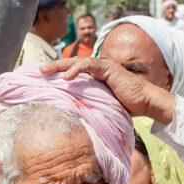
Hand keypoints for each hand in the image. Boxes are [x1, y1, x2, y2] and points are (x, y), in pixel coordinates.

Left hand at [40, 57, 175, 123]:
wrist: (145, 103)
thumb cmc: (126, 108)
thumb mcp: (102, 108)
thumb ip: (89, 108)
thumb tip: (73, 122)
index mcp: (94, 78)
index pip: (72, 72)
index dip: (58, 74)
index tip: (43, 80)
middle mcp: (97, 69)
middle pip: (71, 64)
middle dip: (54, 67)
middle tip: (38, 70)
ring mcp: (103, 67)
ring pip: (77, 62)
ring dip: (60, 65)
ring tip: (45, 70)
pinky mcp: (108, 68)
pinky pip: (89, 65)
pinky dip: (76, 69)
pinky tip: (66, 78)